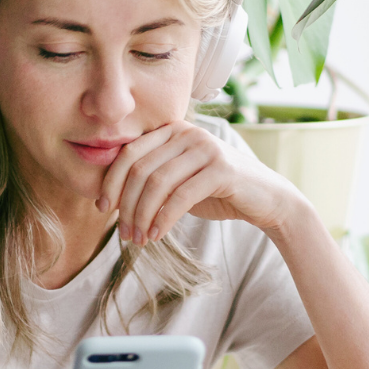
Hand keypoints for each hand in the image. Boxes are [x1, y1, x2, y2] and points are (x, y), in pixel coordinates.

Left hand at [95, 121, 299, 243]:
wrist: (266, 200)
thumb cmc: (217, 192)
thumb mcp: (178, 182)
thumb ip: (151, 180)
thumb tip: (110, 198)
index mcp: (173, 130)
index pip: (129, 153)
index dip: (111, 182)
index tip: (102, 209)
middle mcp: (188, 132)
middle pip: (140, 169)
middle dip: (126, 204)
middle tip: (124, 233)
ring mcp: (206, 148)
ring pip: (157, 183)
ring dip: (142, 215)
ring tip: (139, 239)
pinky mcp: (222, 169)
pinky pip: (181, 196)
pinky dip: (164, 219)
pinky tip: (157, 236)